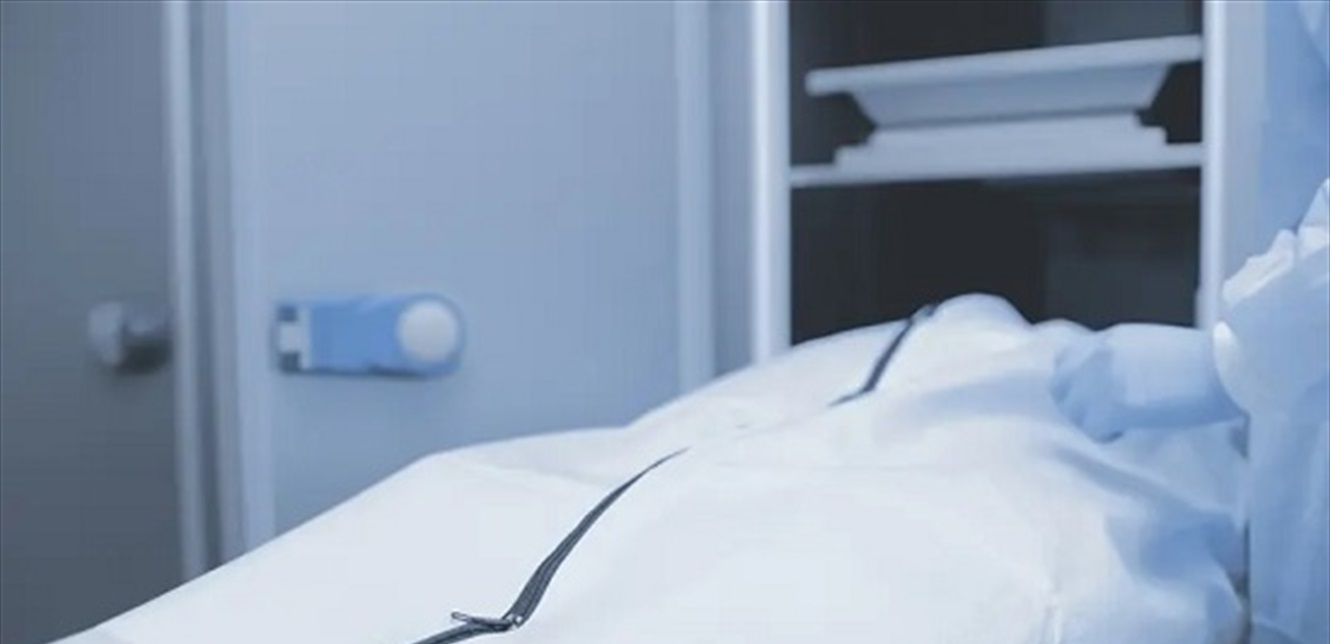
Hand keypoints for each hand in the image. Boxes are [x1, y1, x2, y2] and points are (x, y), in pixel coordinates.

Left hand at [1049, 324, 1242, 441]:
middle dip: (1076, 403)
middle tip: (1102, 416)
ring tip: (1119, 425)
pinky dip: (1108, 435)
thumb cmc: (1206, 358)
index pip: (1066, 359)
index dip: (1076, 382)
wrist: (1225, 365)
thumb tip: (1121, 382)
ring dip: (1091, 421)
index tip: (1093, 395)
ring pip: (1072, 411)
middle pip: (1059, 386)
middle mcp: (1096, 356)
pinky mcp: (1110, 407)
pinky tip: (1129, 432)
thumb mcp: (1153, 347)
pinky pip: (1092, 430)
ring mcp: (1099, 382)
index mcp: (1109, 339)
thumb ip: (1126, 361)